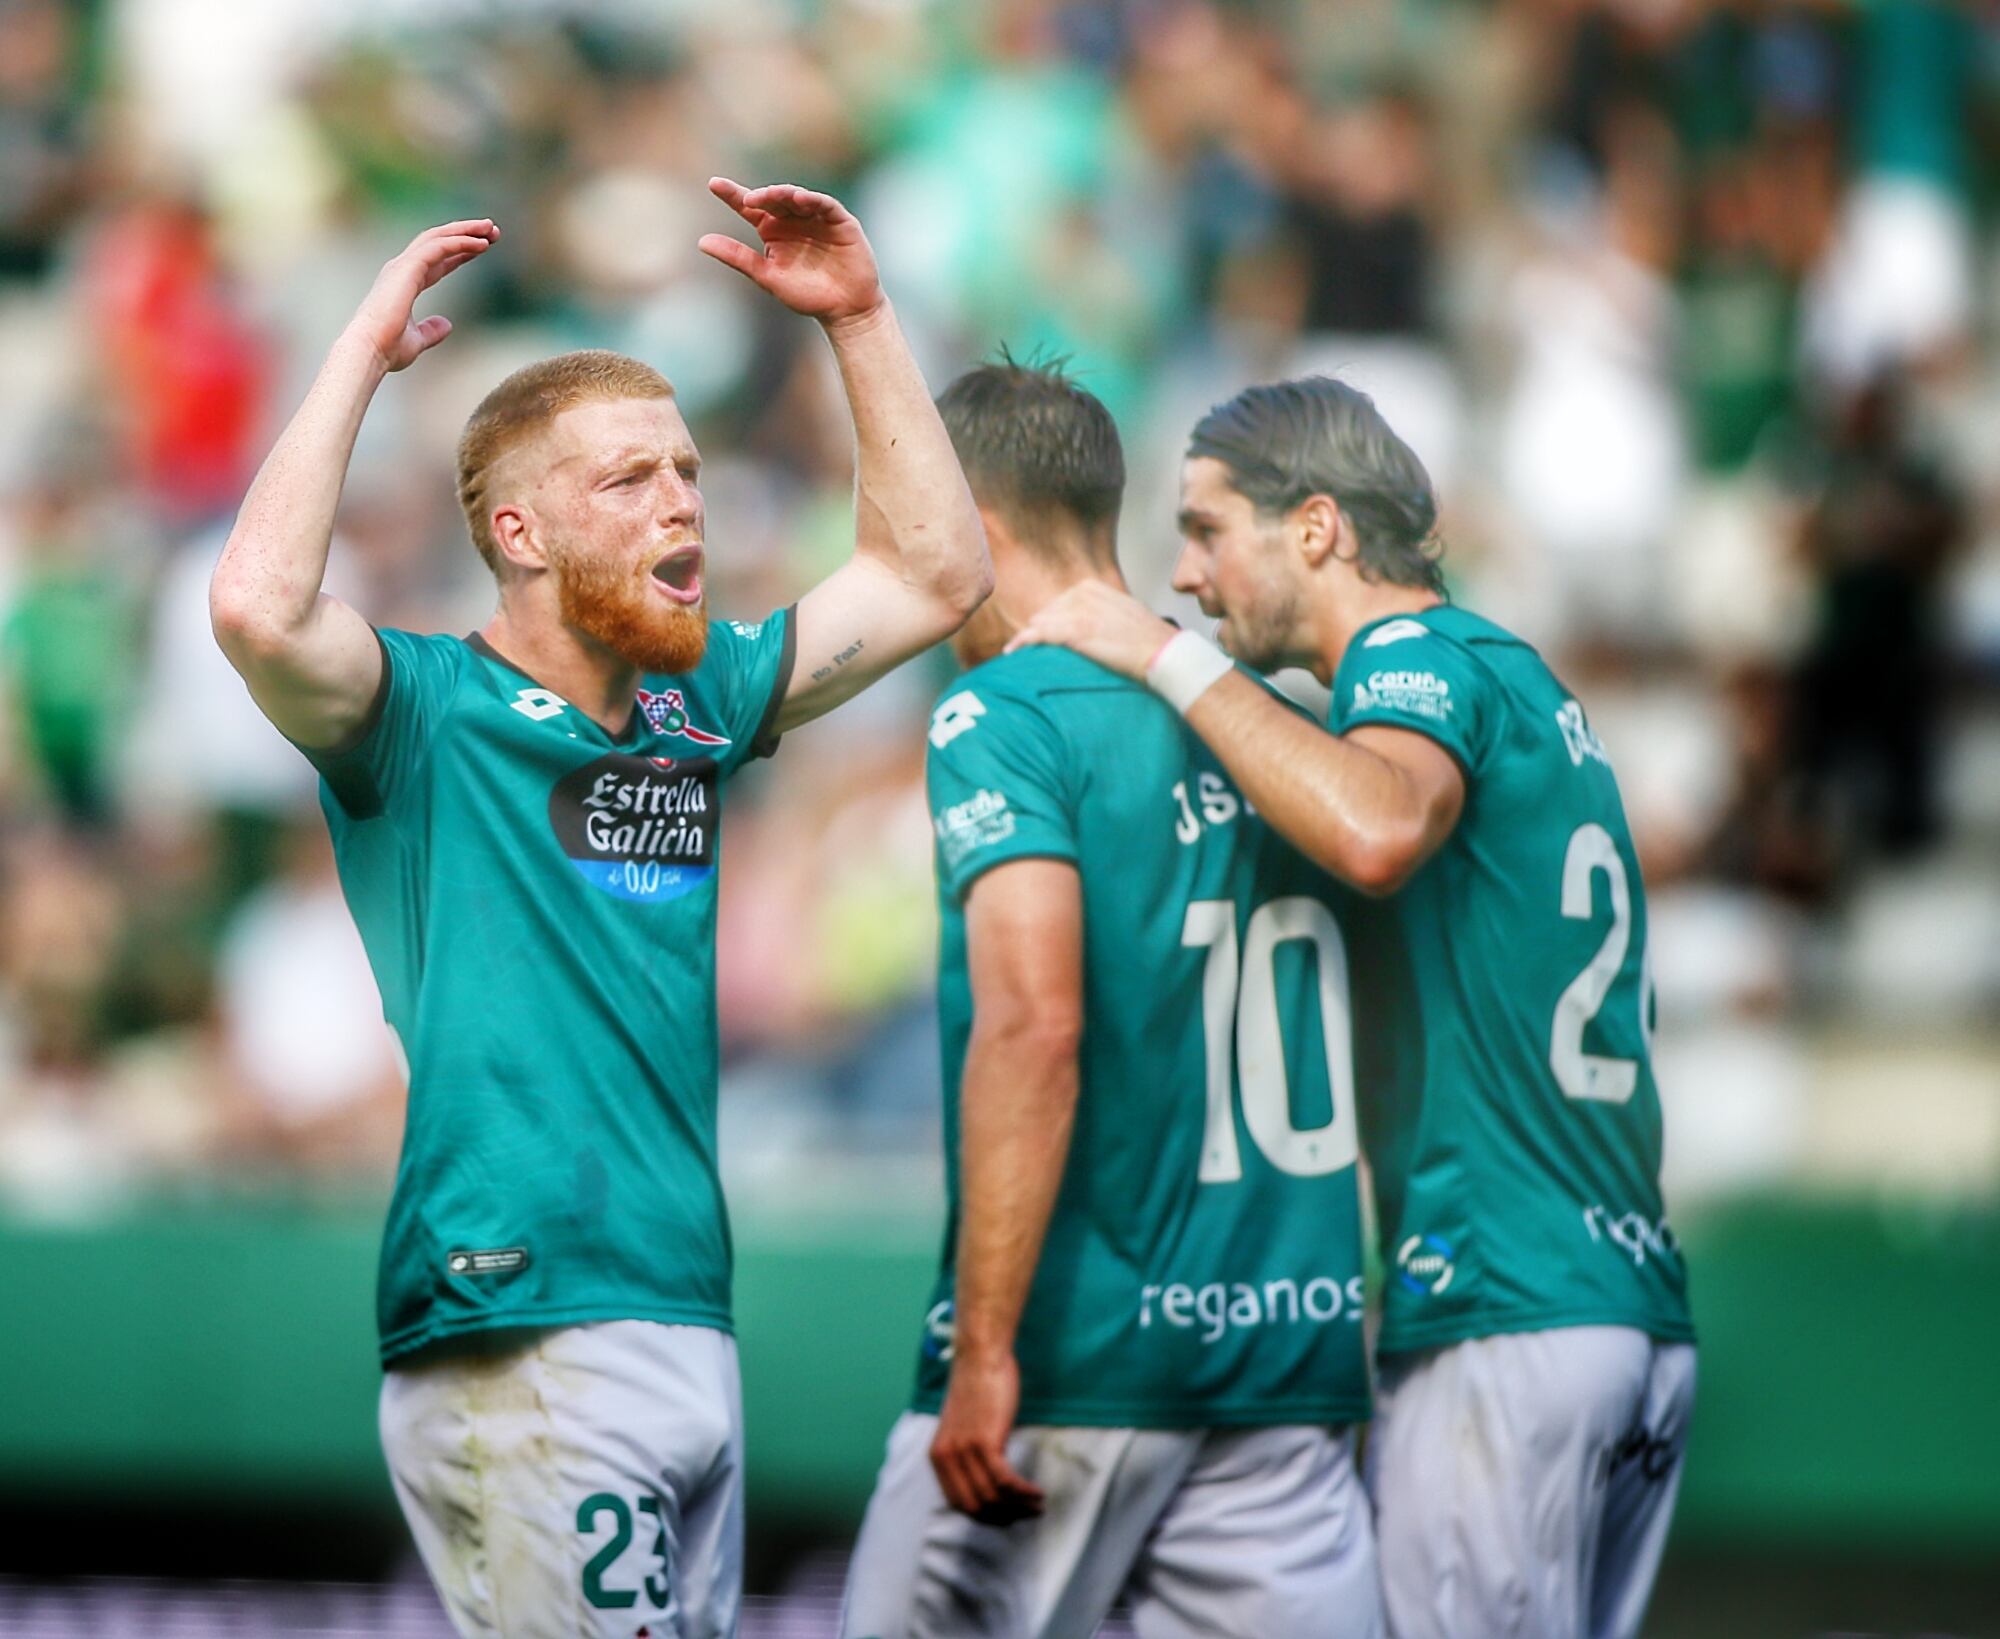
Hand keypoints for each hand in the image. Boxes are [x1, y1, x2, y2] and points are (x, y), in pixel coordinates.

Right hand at [346, 219, 499, 372]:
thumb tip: (447, 324)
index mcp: (404, 283)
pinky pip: (439, 247)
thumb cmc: (386, 348)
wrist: (369, 349)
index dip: (460, 252)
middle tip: (492, 230)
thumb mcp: (416, 340)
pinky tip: (481, 244)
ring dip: (466, 231)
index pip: (437, 260)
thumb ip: (431, 331)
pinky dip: (461, 242)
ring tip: (491, 228)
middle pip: (439, 242)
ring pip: (438, 238)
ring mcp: (403, 266)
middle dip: (466, 233)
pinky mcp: (408, 268)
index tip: (482, 246)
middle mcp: (402, 269)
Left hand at [699, 178, 883, 326]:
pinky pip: (825, 205)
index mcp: (772, 231)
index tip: (713, 184)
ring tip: (768, 196)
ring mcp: (816, 218)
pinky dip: (813, 200)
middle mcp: (792, 220)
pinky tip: (800, 199)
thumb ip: (738, 258)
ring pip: (796, 197)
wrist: (845, 310)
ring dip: (783, 194)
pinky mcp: (840, 221)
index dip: (732, 194)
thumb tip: (701, 242)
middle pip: (772, 199)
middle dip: (761, 196)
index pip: (749, 208)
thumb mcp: (767, 276)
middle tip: (748, 200)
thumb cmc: (807, 295)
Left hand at [929, 1352, 1043, 1526]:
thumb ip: (967, 1455)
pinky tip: (1036, 1492)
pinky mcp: (985, 1442)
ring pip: (992, 1497)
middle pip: (975, 1506)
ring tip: (1036, 1505)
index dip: (984, 1516)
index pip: (958, 1503)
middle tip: (1025, 1515)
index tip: (1005, 1516)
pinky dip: (1023, 1492)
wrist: (981, 1357)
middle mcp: (946, 1458)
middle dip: (1003, 1517)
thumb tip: (988, 1484)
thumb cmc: (976, 1388)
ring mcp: (964, 1451)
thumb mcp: (962, 1428)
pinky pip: (1005, 1481)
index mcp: (937, 1457)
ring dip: (1018, 1506)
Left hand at [1005, 581, 1177, 682]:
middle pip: (1047, 613)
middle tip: (1029, 650)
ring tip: (1016, 652)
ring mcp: (1077, 611)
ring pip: (1041, 624)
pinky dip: (1022, 642)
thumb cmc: (1147, 640)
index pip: (1059, 604)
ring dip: (1028, 639)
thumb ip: (1101, 613)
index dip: (1052, 622)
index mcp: (1092, 587)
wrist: (1162, 652)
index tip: (1043, 637)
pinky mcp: (1074, 631)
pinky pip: (1038, 635)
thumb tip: (1087, 627)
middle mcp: (1082, 594)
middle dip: (1041, 630)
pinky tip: (1011, 651)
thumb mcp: (1123, 614)